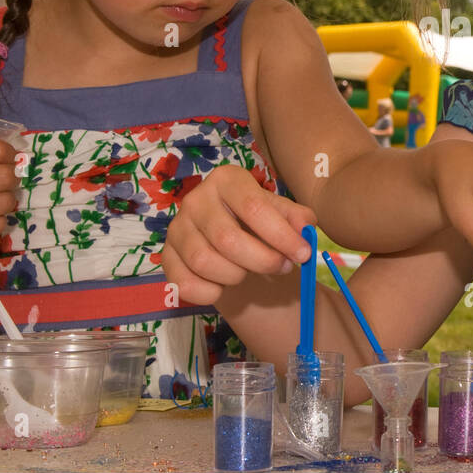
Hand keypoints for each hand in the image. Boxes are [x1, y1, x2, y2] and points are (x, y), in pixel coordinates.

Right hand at [162, 164, 317, 304]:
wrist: (232, 244)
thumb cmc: (260, 224)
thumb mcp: (283, 215)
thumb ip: (298, 219)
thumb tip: (305, 228)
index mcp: (227, 179)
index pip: (253, 207)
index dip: (281, 235)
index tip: (303, 254)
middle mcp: (196, 199)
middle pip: (227, 238)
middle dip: (262, 260)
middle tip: (282, 268)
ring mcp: (177, 228)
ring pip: (205, 262)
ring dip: (237, 275)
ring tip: (250, 272)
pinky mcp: (166, 256)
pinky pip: (184, 283)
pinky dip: (210, 292)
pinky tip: (224, 287)